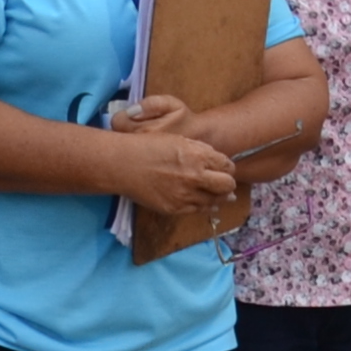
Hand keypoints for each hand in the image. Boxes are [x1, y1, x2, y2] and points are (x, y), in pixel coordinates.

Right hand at [104, 113, 240, 218]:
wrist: (122, 164)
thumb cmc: (148, 147)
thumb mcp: (178, 140)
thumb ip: (200, 150)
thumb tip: (217, 161)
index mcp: (197, 156)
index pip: (227, 165)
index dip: (227, 167)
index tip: (223, 168)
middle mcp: (195, 177)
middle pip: (227, 185)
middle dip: (228, 183)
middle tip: (224, 182)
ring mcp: (185, 195)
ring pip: (215, 201)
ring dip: (218, 197)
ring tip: (218, 195)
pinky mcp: (175, 208)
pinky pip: (198, 210)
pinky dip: (203, 206)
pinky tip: (202, 201)